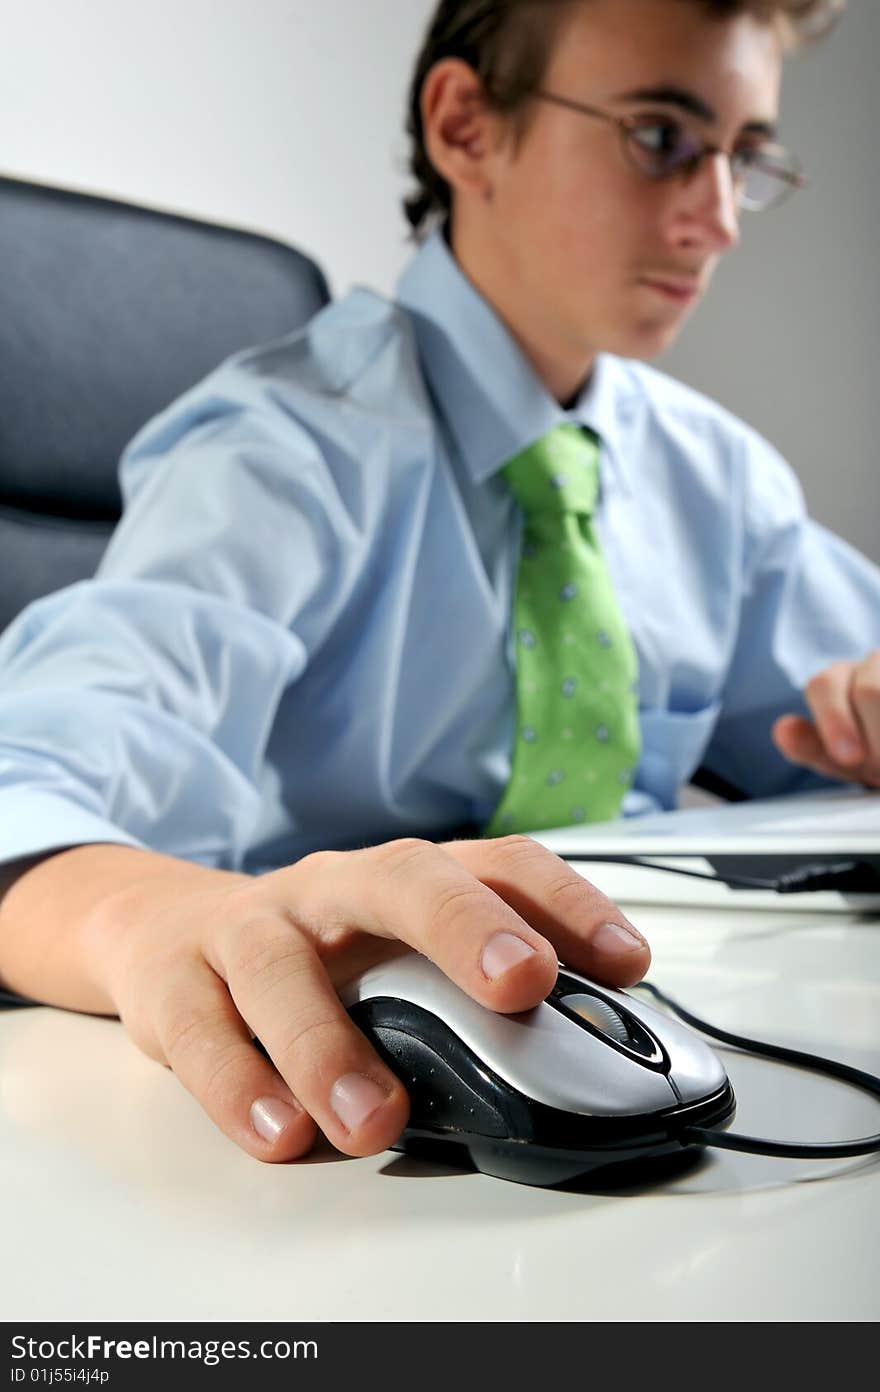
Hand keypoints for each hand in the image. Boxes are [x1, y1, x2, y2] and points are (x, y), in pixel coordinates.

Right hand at [95, 836, 649, 1163]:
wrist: (165, 931)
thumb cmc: (314, 954)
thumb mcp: (395, 956)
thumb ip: (471, 996)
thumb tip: (581, 1054)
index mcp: (402, 881)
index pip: (497, 865)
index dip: (567, 904)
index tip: (628, 962)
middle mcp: (333, 889)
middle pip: (400, 881)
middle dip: (465, 927)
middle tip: (522, 984)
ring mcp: (251, 928)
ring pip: (283, 967)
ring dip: (329, 1044)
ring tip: (373, 1119)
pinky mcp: (175, 980)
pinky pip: (200, 1027)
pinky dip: (237, 1083)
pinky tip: (278, 1130)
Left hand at [772, 651, 879, 786]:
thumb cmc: (871, 752)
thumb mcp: (838, 757)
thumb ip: (810, 746)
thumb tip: (783, 730)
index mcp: (837, 680)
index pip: (824, 686)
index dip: (835, 721)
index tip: (849, 757)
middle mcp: (873, 664)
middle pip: (870, 691)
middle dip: (878, 739)